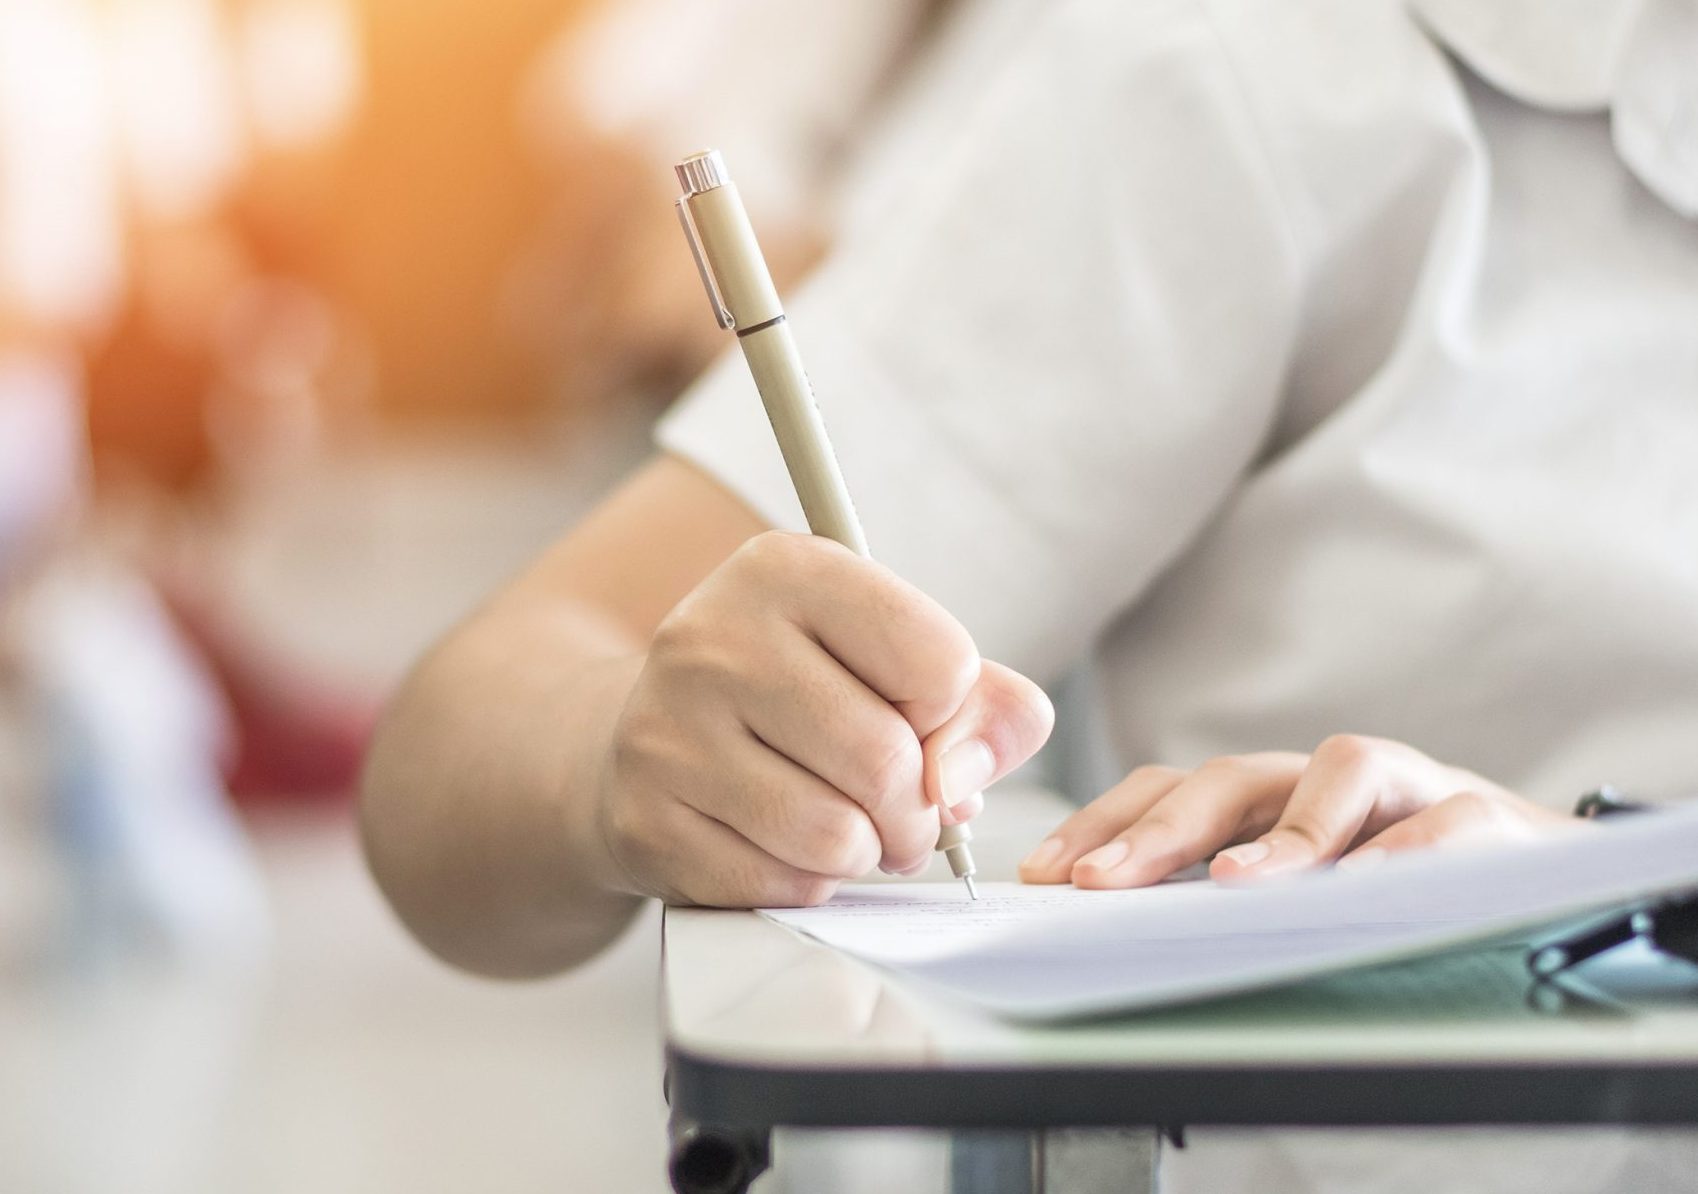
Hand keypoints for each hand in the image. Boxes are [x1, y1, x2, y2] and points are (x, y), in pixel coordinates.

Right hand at [598, 531, 1053, 906]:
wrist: (651, 735)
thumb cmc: (797, 694)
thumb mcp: (892, 659)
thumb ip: (983, 705)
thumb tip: (962, 781)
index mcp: (786, 568)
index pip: (938, 661)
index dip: (949, 713)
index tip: (915, 717)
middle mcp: (714, 636)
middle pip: (887, 760)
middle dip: (918, 811)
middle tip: (904, 813)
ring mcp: (667, 729)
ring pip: (836, 835)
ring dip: (866, 851)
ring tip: (847, 828)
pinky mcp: (644, 819)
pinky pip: (779, 884)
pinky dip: (807, 883)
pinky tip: (784, 846)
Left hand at [1019, 735, 1573, 888]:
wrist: (1537, 872)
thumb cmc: (1397, 884)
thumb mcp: (1300, 892)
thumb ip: (1221, 901)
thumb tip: (1113, 931)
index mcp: (1269, 799)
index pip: (1169, 791)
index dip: (1104, 823)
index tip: (1045, 873)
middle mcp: (1325, 781)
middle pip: (1230, 779)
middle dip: (1157, 831)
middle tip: (1097, 882)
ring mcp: (1407, 788)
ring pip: (1340, 772)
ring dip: (1283, 832)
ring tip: (1233, 886)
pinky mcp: (1488, 816)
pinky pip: (1448, 821)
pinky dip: (1407, 851)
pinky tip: (1368, 888)